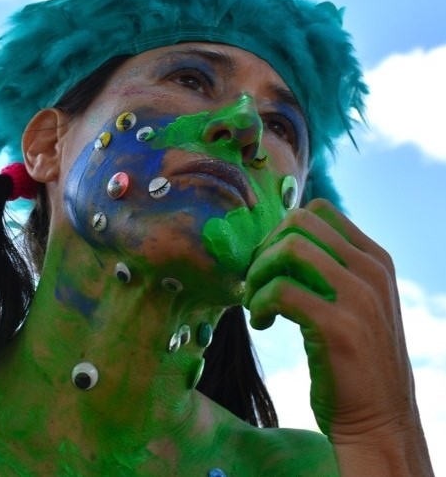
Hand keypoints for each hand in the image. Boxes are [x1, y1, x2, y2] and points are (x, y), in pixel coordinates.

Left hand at [243, 199, 431, 473]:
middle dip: (265, 249)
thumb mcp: (355, 304)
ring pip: (289, 248)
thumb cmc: (354, 361)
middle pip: (300, 223)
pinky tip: (262, 323)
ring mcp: (359, 297)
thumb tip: (275, 245)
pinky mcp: (338, 326)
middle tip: (255, 282)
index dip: (280, 233)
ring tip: (255, 303)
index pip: (319, 213)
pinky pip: (280, 290)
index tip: (268, 264)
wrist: (378, 421)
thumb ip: (329, 270)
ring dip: (258, 274)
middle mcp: (371, 271)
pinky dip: (259, 303)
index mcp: (375, 260)